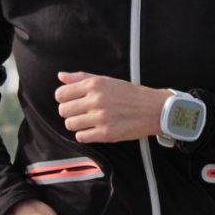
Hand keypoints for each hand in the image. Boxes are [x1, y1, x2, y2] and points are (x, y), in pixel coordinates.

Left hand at [56, 72, 170, 142]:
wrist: (153, 109)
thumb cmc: (131, 94)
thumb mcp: (107, 80)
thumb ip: (82, 78)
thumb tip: (61, 76)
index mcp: (95, 85)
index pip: (61, 94)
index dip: (64, 99)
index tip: (71, 101)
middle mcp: (96, 100)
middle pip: (63, 110)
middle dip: (69, 112)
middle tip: (81, 112)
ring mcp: (100, 118)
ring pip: (70, 124)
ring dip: (77, 124)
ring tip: (88, 121)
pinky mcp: (105, 134)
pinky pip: (81, 137)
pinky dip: (85, 134)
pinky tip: (94, 129)